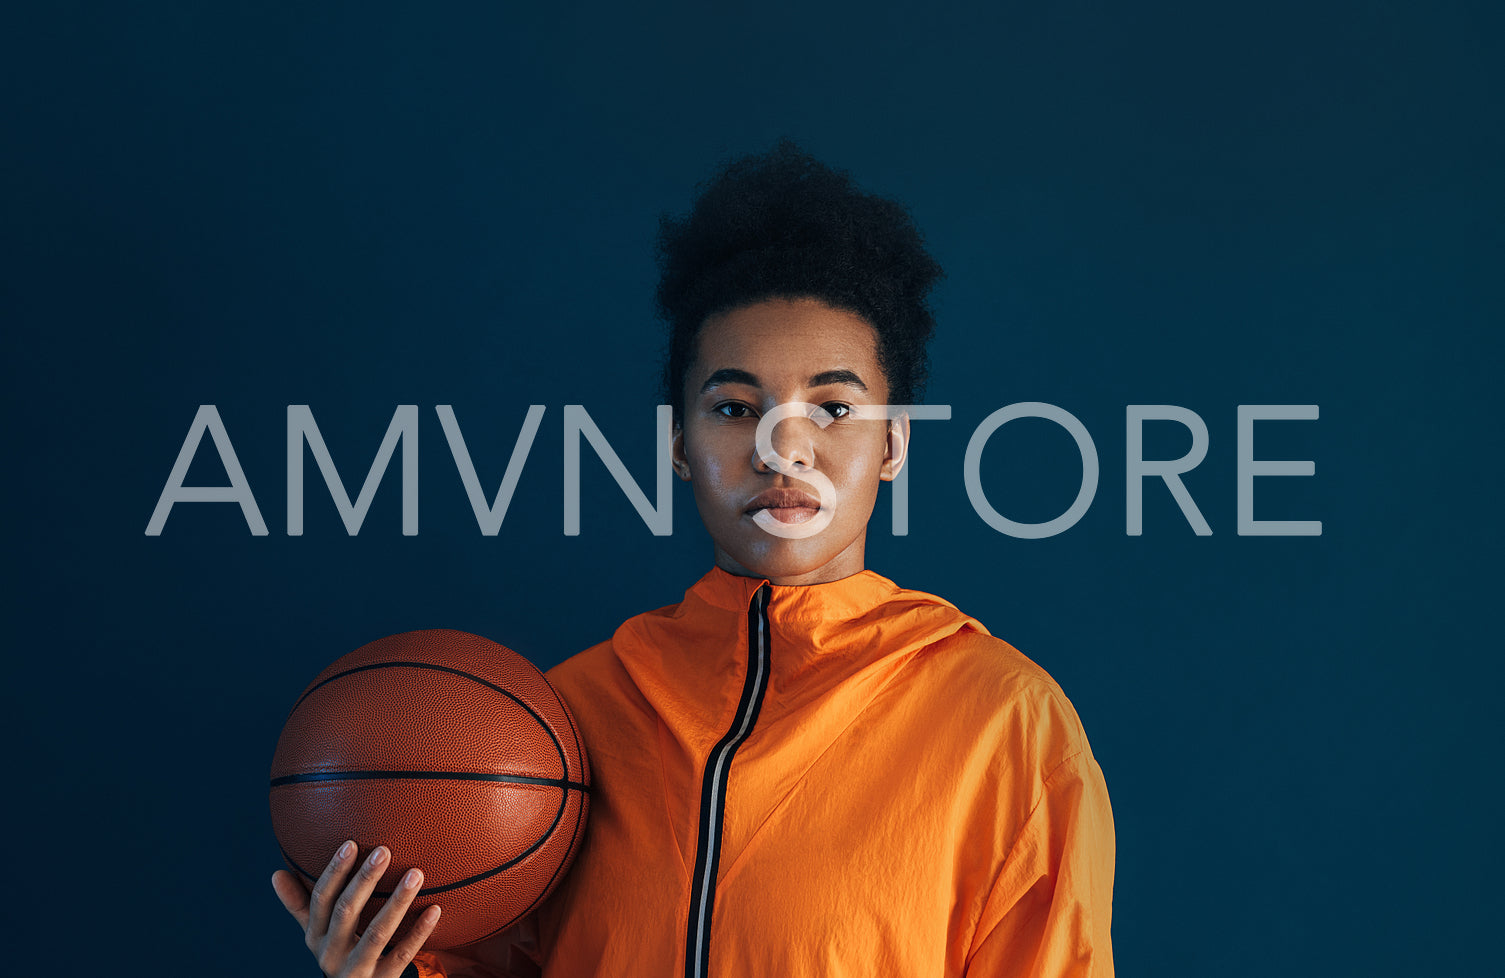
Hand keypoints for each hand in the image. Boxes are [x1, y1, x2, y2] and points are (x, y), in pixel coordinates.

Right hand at [272, 841, 441, 977]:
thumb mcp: (315, 935)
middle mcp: (330, 954)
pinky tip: (435, 909)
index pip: (321, 900)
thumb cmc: (337, 955)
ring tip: (417, 873)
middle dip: (364, 880)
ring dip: (397, 902)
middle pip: (346, 912)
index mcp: (315, 937)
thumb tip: (276, 874)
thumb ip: (300, 906)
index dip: (334, 872)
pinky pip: (402, 956)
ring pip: (377, 933)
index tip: (351, 843)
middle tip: (384, 851)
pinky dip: (419, 932)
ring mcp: (356, 970)